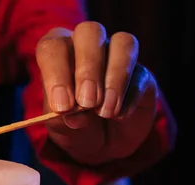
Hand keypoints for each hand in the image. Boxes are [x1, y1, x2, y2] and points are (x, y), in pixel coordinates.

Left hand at [36, 21, 157, 164]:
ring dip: (115, 78)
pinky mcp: (141, 74)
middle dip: (88, 67)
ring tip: (106, 112)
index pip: (53, 47)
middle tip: (87, 103)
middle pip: (90, 31)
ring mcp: (116, 56)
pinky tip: (121, 116)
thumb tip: (75, 114)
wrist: (101, 142)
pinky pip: (140, 74)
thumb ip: (60, 119)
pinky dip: (130, 97)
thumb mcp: (59, 127)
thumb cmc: (73, 126)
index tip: (62, 106)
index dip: (56, 74)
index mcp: (58, 52)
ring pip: (123, 43)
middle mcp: (87, 45)